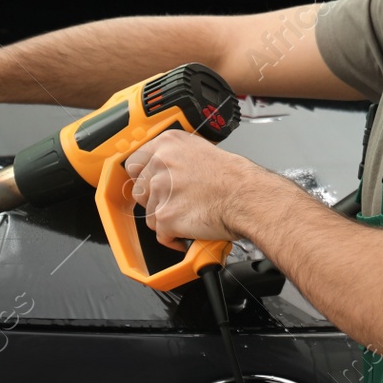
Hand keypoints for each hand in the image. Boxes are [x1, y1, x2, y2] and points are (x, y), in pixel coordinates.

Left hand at [122, 130, 256, 250]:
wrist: (247, 196)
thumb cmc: (234, 177)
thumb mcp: (201, 150)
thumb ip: (176, 157)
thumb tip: (164, 170)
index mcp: (167, 144)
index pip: (134, 162)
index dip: (142, 178)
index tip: (148, 186)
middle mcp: (160, 163)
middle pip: (139, 191)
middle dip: (155, 202)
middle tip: (175, 203)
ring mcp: (161, 190)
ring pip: (150, 215)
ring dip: (166, 220)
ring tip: (189, 216)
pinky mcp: (165, 216)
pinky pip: (161, 234)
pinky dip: (174, 238)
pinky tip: (189, 231)